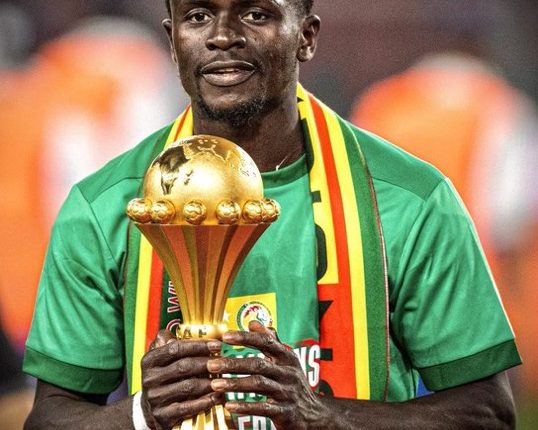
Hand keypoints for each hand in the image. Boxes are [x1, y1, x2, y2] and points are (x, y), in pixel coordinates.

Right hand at [140, 330, 224, 429]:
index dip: (198, 345)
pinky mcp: (162, 415)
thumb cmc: (163, 378)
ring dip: (209, 382)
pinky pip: (188, 407)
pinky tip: (217, 396)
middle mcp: (149, 379)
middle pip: (184, 366)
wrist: (149, 410)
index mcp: (149, 361)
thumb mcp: (161, 359)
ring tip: (223, 379)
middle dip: (207, 363)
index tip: (217, 345)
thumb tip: (185, 331)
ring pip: (188, 386)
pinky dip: (205, 401)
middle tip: (223, 361)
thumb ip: (169, 343)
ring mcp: (155, 398)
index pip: (175, 348)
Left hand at [207, 321, 326, 429]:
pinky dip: (245, 406)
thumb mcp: (287, 360)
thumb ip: (271, 341)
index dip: (245, 338)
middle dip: (233, 363)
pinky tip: (229, 405)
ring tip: (215, 384)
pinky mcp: (285, 412)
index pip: (266, 342)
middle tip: (211, 364)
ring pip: (259, 385)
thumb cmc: (295, 383)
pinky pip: (263, 408)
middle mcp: (288, 373)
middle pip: (258, 364)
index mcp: (287, 357)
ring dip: (235, 383)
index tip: (225, 336)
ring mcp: (287, 392)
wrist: (315, 414)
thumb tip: (253, 322)